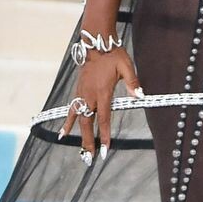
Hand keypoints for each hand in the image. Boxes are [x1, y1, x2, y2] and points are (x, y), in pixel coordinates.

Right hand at [59, 46, 141, 163]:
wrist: (96, 43)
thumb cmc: (113, 55)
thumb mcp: (126, 67)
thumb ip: (133, 83)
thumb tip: (140, 97)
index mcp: (102, 92)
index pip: (104, 118)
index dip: (104, 134)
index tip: (105, 148)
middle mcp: (89, 95)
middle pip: (88, 123)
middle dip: (89, 141)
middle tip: (90, 158)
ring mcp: (82, 94)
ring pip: (79, 119)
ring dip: (79, 136)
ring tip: (80, 152)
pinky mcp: (78, 91)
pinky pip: (72, 110)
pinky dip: (68, 122)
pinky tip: (62, 133)